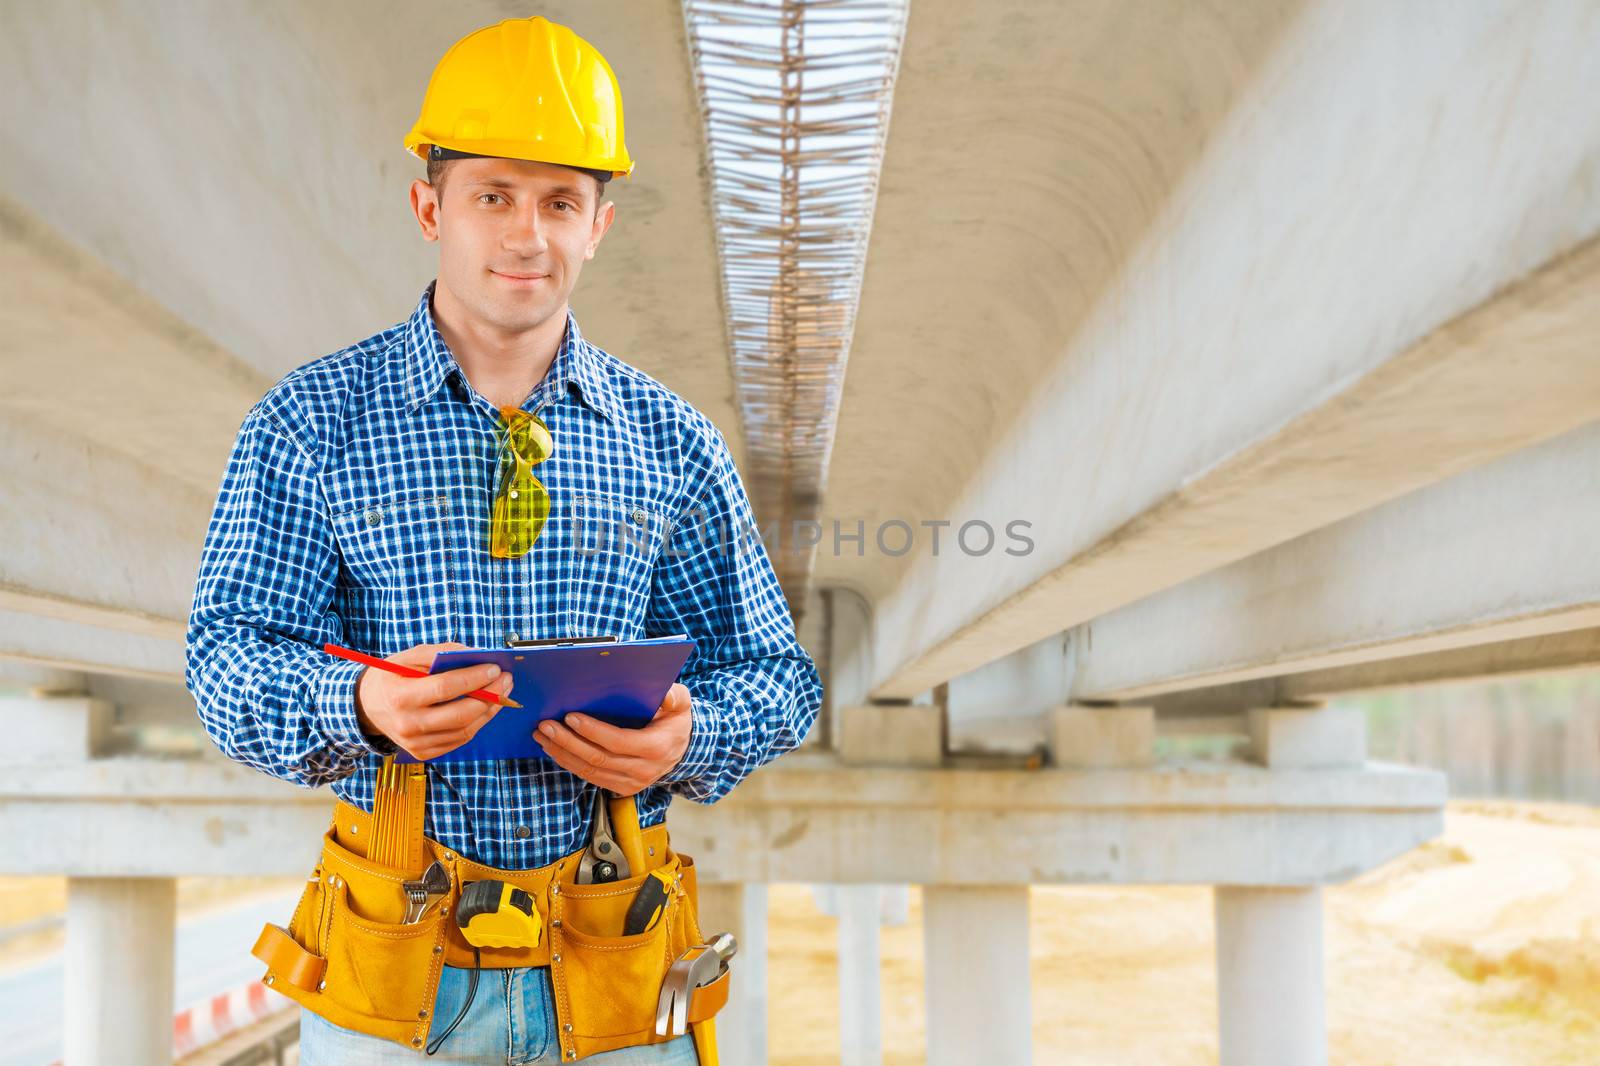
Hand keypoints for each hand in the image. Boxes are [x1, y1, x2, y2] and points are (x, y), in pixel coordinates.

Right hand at [353, 642, 513, 760]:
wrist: (366, 706)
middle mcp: (408, 725)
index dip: (474, 678)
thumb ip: (443, 653)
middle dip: (490, 696)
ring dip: (489, 710)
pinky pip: (459, 740)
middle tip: (506, 680)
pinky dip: (477, 723)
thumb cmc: (392, 677)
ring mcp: (416, 743)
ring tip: (503, 692)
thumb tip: (479, 655)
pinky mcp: (424, 753)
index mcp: (400, 697)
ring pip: (465, 730)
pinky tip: (487, 707)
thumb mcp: (410, 657)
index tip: (495, 668)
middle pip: (460, 714)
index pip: (445, 688)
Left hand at [536, 683, 692, 795]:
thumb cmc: (676, 720)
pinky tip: (554, 749)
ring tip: (542, 736)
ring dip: (562, 753)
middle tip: (546, 725)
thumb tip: (662, 693)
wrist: (684, 749)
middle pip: (597, 758)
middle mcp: (642, 770)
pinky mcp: (620, 787)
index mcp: (656, 748)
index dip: (592, 731)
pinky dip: (569, 763)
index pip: (617, 742)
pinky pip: (590, 777)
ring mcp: (630, 782)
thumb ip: (672, 696)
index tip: (570, 716)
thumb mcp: (681, 703)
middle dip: (568, 741)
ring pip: (589, 770)